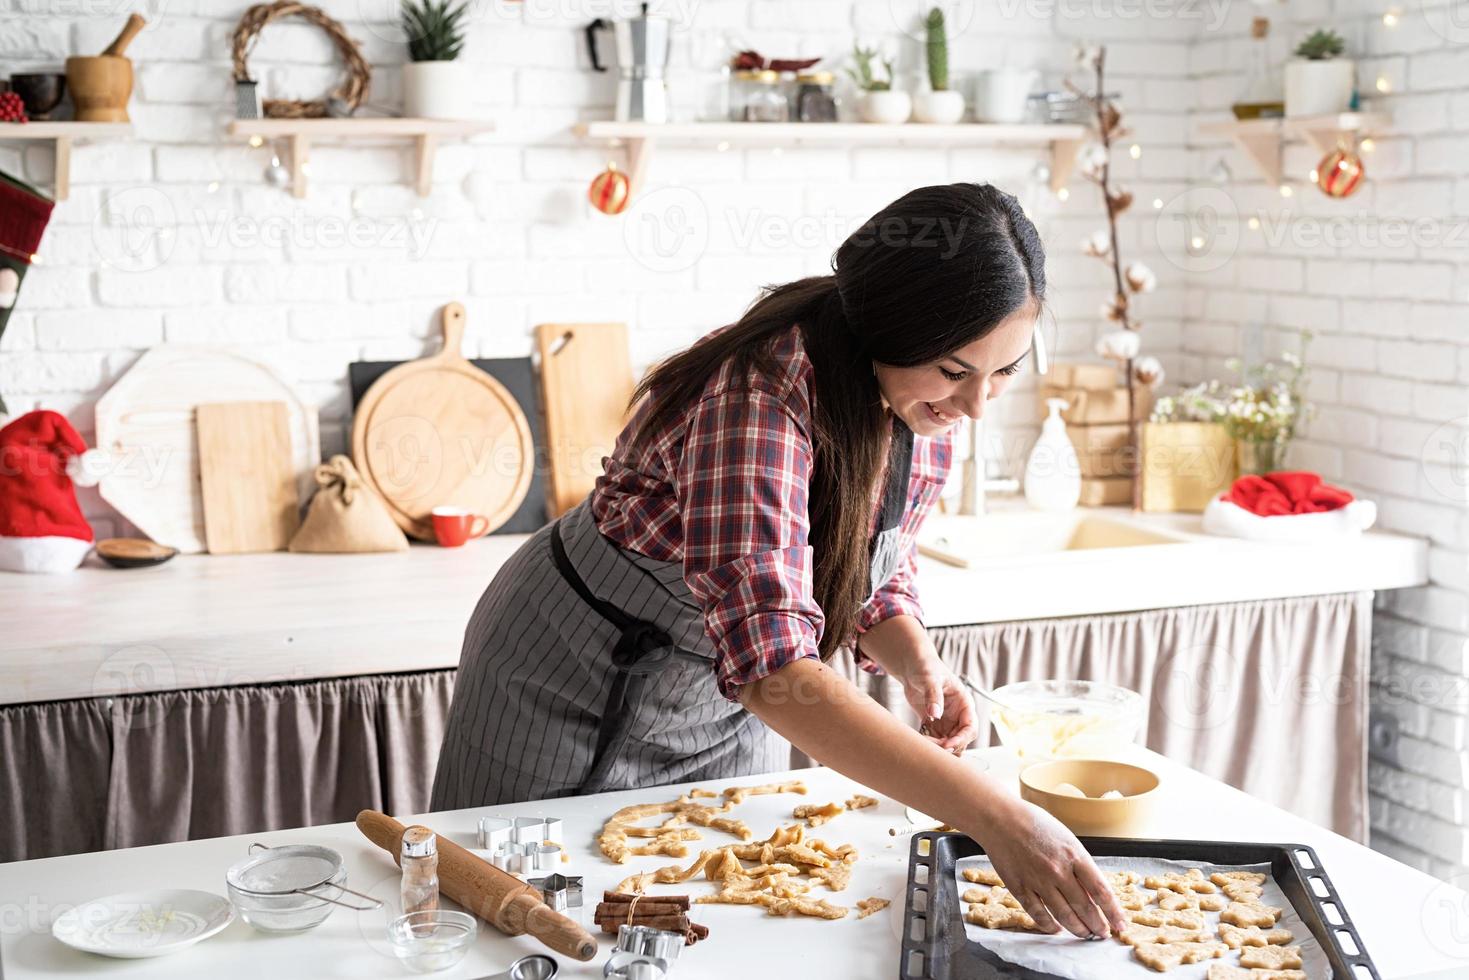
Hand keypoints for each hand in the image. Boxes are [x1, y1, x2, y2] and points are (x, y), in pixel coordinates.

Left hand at [899, 654, 977, 754]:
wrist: (912, 667)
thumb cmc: (925, 667)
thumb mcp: (930, 679)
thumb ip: (933, 695)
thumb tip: (935, 714)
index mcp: (964, 704)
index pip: (970, 728)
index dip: (961, 739)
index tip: (948, 745)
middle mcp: (958, 715)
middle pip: (960, 740)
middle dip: (948, 747)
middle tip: (932, 748)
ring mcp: (946, 721)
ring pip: (948, 743)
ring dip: (937, 748)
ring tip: (923, 742)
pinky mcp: (933, 724)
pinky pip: (934, 740)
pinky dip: (928, 744)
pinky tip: (918, 739)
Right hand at [971, 797, 1127, 939]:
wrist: (1000, 819)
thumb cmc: (1034, 824)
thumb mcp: (1066, 838)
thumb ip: (1080, 864)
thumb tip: (1093, 892)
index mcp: (1074, 855)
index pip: (1101, 891)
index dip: (1113, 912)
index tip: (1120, 924)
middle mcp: (1058, 870)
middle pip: (1085, 907)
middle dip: (1097, 925)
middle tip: (1102, 934)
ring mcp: (1038, 881)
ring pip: (1064, 915)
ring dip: (1078, 929)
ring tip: (1085, 935)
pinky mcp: (1020, 888)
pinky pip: (1038, 914)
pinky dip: (1050, 926)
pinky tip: (1057, 929)